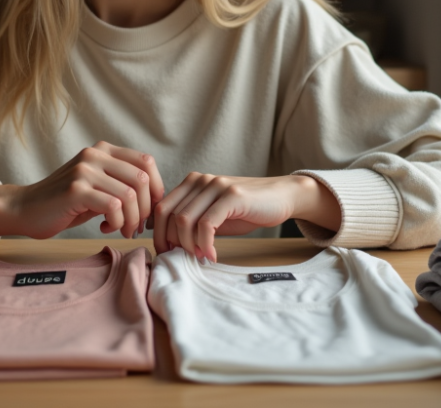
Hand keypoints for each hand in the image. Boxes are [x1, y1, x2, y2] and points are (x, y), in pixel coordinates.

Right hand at [0, 141, 164, 240]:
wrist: (25, 209)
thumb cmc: (65, 203)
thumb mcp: (98, 187)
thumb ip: (121, 184)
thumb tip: (157, 198)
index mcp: (103, 150)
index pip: (146, 162)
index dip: (156, 188)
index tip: (149, 211)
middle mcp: (95, 154)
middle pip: (142, 179)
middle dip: (146, 209)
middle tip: (135, 226)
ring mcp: (85, 170)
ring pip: (130, 195)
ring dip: (132, 220)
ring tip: (122, 229)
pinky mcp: (76, 189)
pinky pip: (114, 205)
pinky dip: (118, 222)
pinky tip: (106, 227)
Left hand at [151, 173, 341, 260]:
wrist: (281, 197)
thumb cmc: (247, 209)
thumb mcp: (214, 215)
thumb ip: (193, 222)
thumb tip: (168, 243)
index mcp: (192, 182)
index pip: (161, 209)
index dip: (159, 234)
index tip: (168, 253)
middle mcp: (200, 180)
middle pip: (169, 216)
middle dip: (171, 242)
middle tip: (184, 259)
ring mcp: (216, 186)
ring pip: (185, 220)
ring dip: (188, 245)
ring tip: (201, 257)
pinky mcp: (232, 195)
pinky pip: (206, 224)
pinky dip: (205, 244)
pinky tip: (213, 255)